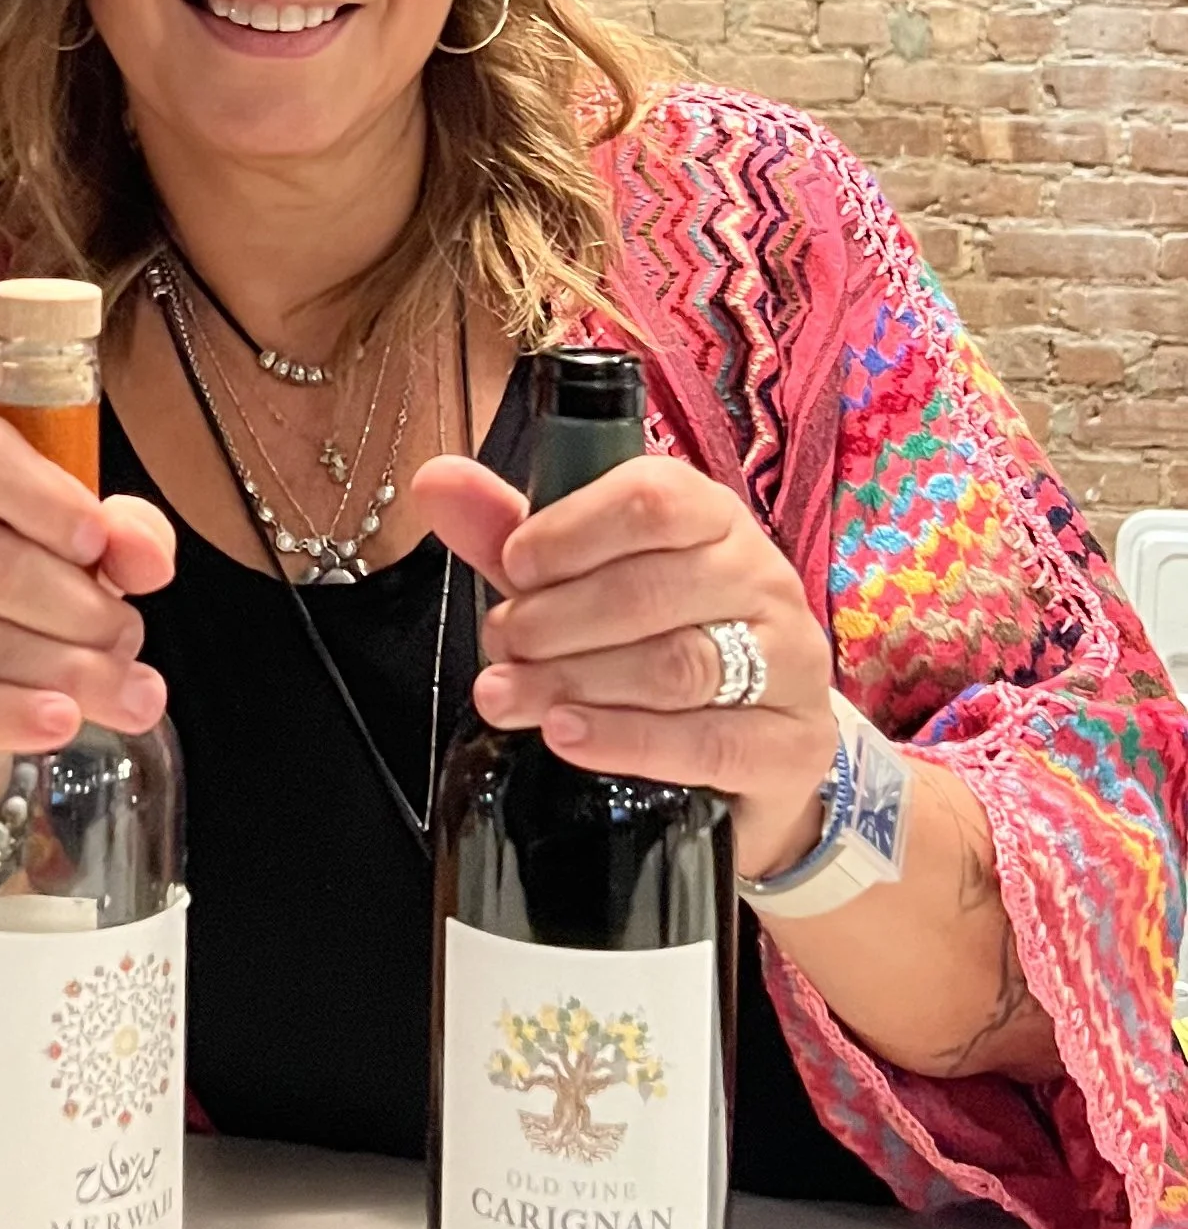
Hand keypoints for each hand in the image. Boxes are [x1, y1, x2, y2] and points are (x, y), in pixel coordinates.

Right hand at [0, 407, 175, 781]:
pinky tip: (57, 723)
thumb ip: (116, 541)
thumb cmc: (1, 610)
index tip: (97, 545)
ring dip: (60, 669)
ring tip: (128, 696)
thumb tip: (150, 559)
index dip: (40, 495)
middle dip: (75, 607)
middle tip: (128, 642)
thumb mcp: (65, 561)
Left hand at [413, 452, 837, 882]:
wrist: (747, 750)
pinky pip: (709, 742)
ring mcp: (789, 664)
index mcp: (713, 520)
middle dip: (555, 620)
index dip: (570, 531)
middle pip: (653, 589)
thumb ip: (511, 534)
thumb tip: (436, 479)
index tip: (514, 567)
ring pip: (678, 666)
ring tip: (507, 696)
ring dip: (575, 680)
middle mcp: (761, 580)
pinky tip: (566, 735)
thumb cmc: (652, 643)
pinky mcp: (792, 745)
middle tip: (503, 645)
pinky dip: (626, 740)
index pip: (654, 500)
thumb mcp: (579, 582)